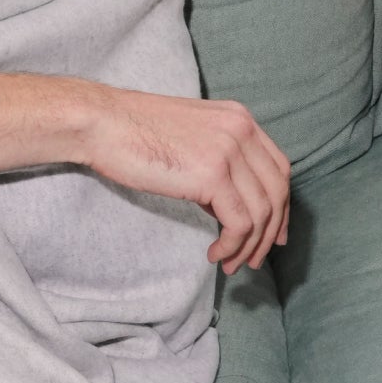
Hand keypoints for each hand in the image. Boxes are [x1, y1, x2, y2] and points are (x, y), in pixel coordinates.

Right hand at [67, 85, 290, 273]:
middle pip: (277, 191)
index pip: (278, 168)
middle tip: (253, 259)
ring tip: (230, 263)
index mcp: (239, 118)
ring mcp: (229, 151)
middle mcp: (241, 131)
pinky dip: (232, 245)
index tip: (271, 233)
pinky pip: (239, 222)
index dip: (280, 206)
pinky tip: (214, 254)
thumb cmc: (130, 133)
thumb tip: (224, 204)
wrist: (101, 123)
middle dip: (270, 232)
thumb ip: (214, 162)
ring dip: (249, 246)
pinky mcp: (212, 175)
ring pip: (261, 212)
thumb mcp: (187, 139)